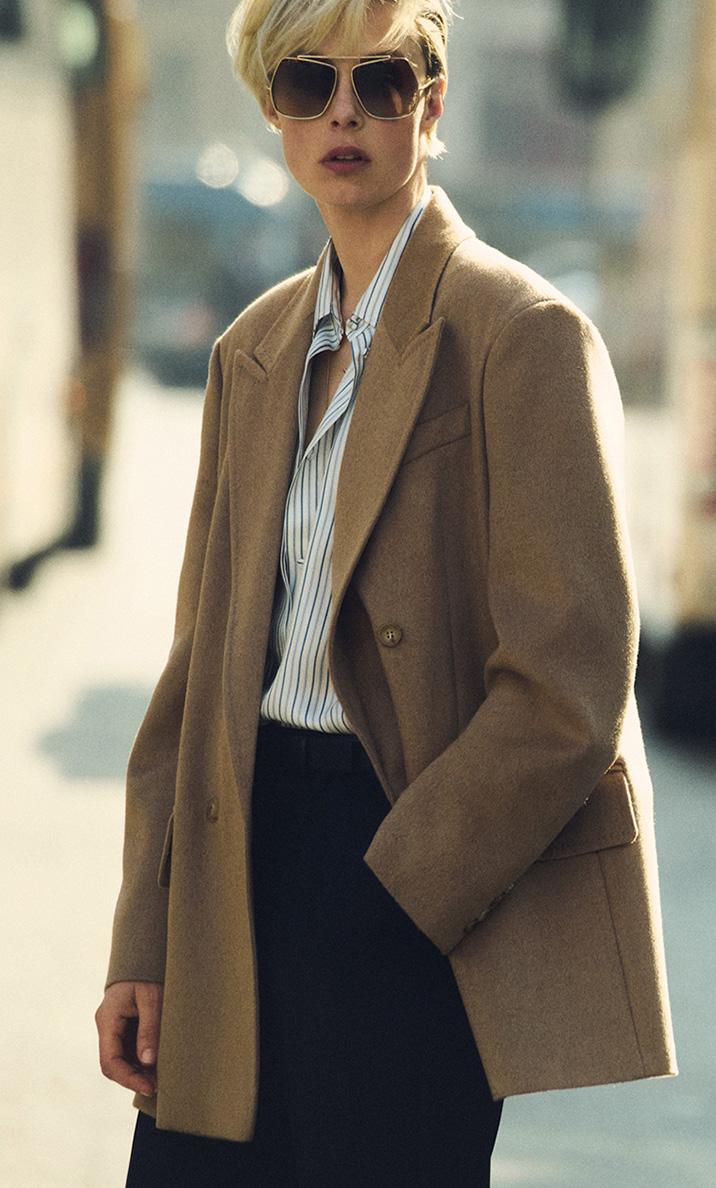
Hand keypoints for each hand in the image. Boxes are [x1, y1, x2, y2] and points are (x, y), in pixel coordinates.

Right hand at [95, 981, 163, 1097]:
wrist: (144, 953)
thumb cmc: (147, 973)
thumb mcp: (152, 999)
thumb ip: (149, 1030)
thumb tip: (148, 1062)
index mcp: (107, 1020)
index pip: (110, 1061)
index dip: (128, 1079)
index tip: (149, 1087)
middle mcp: (107, 1026)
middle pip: (114, 1064)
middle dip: (134, 1078)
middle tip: (158, 1087)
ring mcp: (115, 1027)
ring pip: (122, 1059)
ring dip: (139, 1071)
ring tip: (161, 1079)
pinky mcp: (126, 1026)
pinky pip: (130, 1050)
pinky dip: (143, 1061)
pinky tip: (158, 1065)